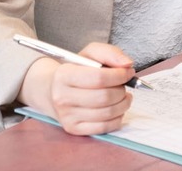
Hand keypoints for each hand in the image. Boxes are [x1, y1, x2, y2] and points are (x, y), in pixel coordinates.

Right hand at [20, 42, 136, 134]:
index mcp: (64, 75)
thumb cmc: (76, 70)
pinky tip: (116, 108)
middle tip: (123, 85)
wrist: (54, 90)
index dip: (119, 75)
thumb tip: (127, 64)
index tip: (127, 72)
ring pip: (107, 113)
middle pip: (105, 97)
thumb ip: (110, 53)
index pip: (99, 78)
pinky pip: (104, 127)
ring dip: (123, 103)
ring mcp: (67, 116)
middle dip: (122, 90)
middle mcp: (62, 97)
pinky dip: (118, 118)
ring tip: (122, 96)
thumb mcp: (90, 53)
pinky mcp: (73, 128)